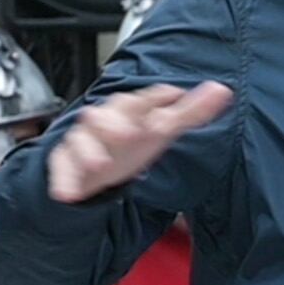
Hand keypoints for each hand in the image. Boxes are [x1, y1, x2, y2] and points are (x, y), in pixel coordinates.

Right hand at [46, 82, 234, 203]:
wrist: (98, 162)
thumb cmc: (133, 142)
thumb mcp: (162, 129)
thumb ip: (191, 111)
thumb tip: (221, 90)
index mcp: (129, 109)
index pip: (143, 100)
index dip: (155, 98)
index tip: (171, 95)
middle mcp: (104, 121)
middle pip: (107, 116)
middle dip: (116, 125)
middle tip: (129, 135)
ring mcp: (83, 140)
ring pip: (82, 140)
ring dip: (90, 151)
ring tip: (99, 164)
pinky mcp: (65, 160)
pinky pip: (62, 167)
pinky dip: (64, 180)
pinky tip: (68, 193)